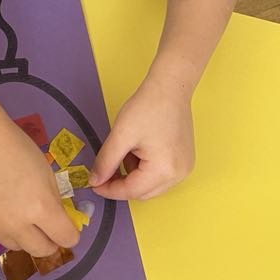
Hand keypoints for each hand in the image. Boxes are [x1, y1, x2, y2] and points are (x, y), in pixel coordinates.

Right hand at [0, 117, 79, 256]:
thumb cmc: (17, 149)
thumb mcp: (46, 172)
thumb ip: (54, 201)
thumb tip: (59, 221)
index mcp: (41, 208)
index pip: (66, 238)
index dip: (70, 234)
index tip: (67, 229)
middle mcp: (17, 225)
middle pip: (42, 251)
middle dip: (49, 242)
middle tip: (46, 229)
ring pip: (17, 246)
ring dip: (23, 235)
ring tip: (16, 212)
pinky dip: (0, 228)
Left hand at [88, 71, 194, 200]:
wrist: (170, 87)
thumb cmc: (148, 107)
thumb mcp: (120, 135)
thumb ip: (106, 161)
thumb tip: (95, 181)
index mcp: (164, 170)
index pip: (131, 191)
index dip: (109, 189)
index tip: (94, 183)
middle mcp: (178, 174)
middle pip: (143, 192)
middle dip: (121, 183)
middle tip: (105, 168)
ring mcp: (184, 168)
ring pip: (151, 185)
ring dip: (133, 175)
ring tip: (126, 150)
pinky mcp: (185, 161)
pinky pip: (160, 175)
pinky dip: (145, 169)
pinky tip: (138, 150)